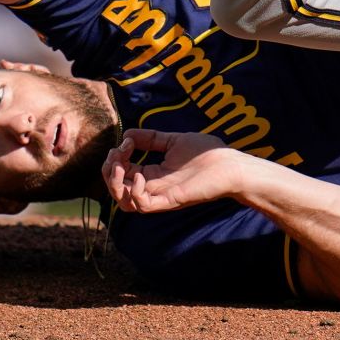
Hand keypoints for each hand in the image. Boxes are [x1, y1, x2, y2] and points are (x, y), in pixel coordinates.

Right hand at [103, 128, 242, 212]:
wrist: (230, 165)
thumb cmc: (207, 153)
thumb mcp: (173, 140)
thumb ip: (151, 138)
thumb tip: (127, 133)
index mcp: (153, 174)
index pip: (122, 173)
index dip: (116, 158)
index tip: (127, 141)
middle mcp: (153, 187)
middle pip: (117, 189)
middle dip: (109, 170)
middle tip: (118, 154)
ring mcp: (160, 196)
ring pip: (123, 202)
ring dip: (115, 183)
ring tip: (121, 165)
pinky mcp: (170, 201)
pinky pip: (142, 206)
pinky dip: (135, 192)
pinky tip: (142, 174)